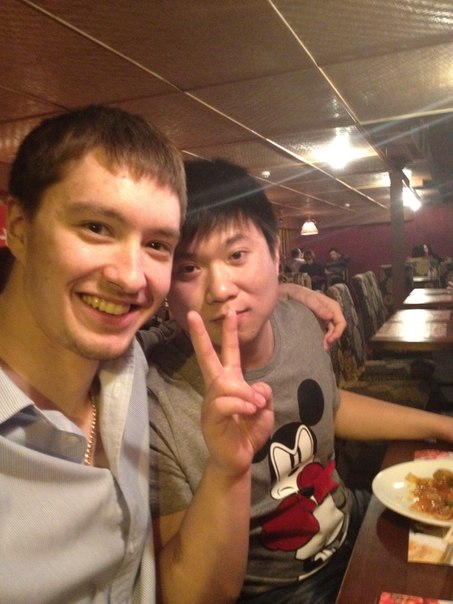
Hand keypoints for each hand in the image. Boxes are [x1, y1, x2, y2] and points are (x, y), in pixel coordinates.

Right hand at [187, 309, 273, 477]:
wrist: (238, 459)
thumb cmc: (249, 433)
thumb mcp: (265, 410)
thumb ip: (263, 393)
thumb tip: (256, 387)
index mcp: (231, 382)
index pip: (228, 353)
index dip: (230, 333)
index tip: (230, 312)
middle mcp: (217, 388)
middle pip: (207, 357)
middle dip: (201, 335)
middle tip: (193, 315)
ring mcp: (211, 402)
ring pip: (225, 383)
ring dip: (245, 393)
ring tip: (256, 406)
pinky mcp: (210, 418)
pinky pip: (225, 402)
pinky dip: (242, 404)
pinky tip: (250, 411)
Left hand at [278, 283, 345, 348]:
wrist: (289, 293)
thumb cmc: (299, 294)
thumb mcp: (308, 299)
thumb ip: (318, 307)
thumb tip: (330, 316)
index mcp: (332, 306)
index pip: (341, 322)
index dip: (338, 333)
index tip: (329, 340)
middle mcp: (331, 312)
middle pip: (337, 329)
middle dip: (332, 338)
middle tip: (324, 346)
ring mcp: (325, 317)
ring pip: (331, 332)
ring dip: (328, 340)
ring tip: (321, 347)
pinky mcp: (319, 321)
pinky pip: (325, 331)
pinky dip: (323, 338)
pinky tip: (317, 343)